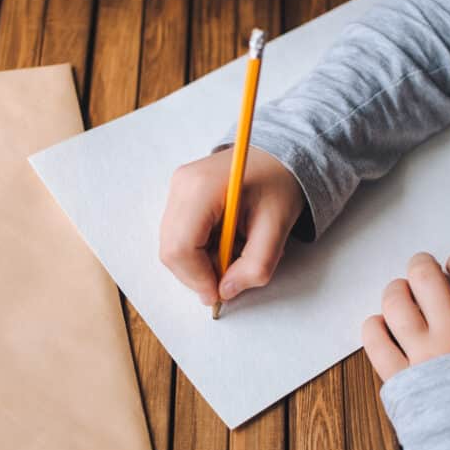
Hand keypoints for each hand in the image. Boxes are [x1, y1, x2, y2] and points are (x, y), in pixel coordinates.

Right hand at [159, 147, 304, 305]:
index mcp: (201, 188)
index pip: (180, 248)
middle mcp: (181, 186)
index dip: (197, 279)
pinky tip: (226, 242)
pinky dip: (200, 251)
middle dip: (199, 274)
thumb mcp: (278, 226)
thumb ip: (256, 265)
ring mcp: (177, 190)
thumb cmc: (278, 183)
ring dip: (201, 263)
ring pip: (174, 248)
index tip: (220, 293)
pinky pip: (179, 238)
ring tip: (235, 252)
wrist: (277, 156)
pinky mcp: (179, 197)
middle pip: (171, 251)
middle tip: (231, 276)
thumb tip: (226, 290)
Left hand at [362, 252, 449, 381]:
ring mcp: (424, 356)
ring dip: (394, 292)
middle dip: (420, 267)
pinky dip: (373, 327)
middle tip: (420, 270)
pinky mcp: (400, 379)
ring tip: (397, 293)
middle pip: (426, 279)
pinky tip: (379, 326)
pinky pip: (375, 342)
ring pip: (396, 304)